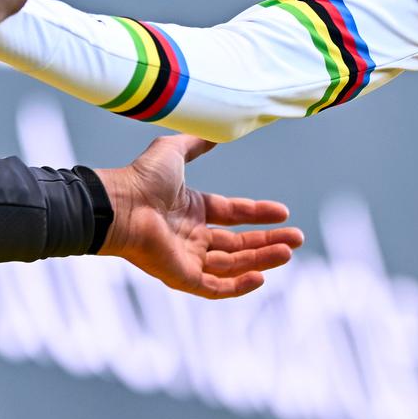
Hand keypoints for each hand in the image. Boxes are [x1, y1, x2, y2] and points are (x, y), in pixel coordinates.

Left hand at [95, 135, 303, 299]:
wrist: (120, 204)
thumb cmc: (141, 178)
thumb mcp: (174, 151)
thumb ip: (196, 142)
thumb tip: (217, 131)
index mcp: (193, 209)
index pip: (233, 214)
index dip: (259, 213)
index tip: (284, 212)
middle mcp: (192, 236)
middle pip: (238, 243)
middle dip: (268, 241)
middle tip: (297, 239)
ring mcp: (187, 258)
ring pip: (232, 264)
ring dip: (261, 259)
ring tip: (288, 252)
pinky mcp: (181, 277)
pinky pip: (214, 287)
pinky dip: (238, 286)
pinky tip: (261, 277)